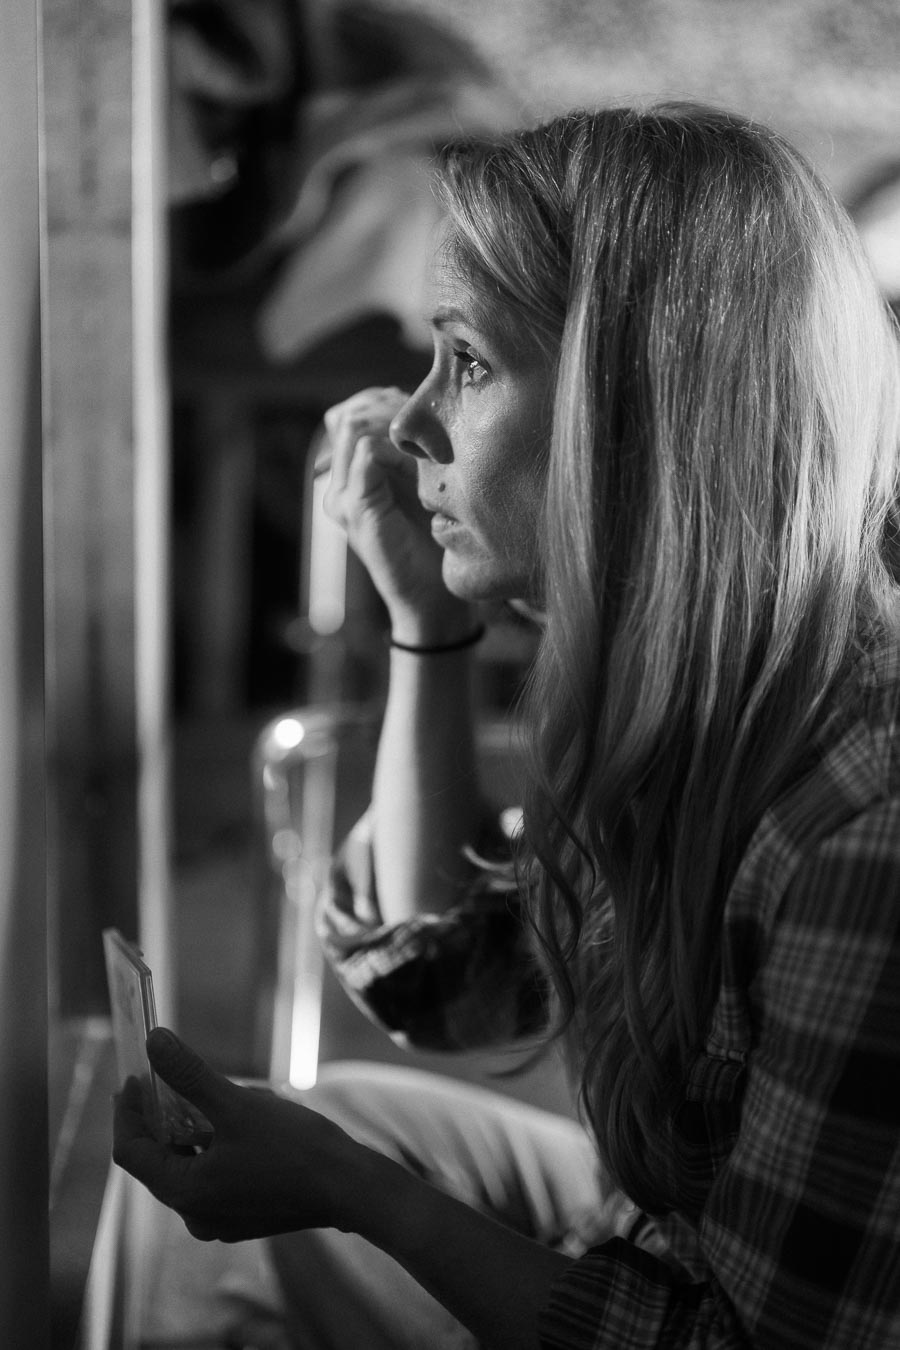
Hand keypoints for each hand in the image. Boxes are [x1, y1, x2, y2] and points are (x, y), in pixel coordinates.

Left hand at [113, 1028, 364, 1241]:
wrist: (351, 1188)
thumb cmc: (294, 1148)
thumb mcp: (237, 1104)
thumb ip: (189, 1074)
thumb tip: (153, 1040)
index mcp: (185, 1194)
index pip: (131, 1152)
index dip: (127, 1111)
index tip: (134, 1075)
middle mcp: (195, 1215)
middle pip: (158, 1159)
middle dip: (160, 1116)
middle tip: (165, 1077)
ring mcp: (220, 1220)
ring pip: (188, 1166)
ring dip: (189, 1128)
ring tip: (210, 1092)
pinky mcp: (243, 1215)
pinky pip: (212, 1176)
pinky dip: (212, 1146)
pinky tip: (239, 1119)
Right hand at [321, 386, 472, 639]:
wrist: (435, 598)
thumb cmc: (438, 541)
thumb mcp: (425, 484)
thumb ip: (412, 452)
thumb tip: (423, 407)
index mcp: (351, 475)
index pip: (351, 412)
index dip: (386, 404)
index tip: (423, 420)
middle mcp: (337, 484)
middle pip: (349, 413)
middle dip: (390, 410)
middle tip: (428, 430)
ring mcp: (340, 498)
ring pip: (353, 425)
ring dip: (395, 426)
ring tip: (426, 449)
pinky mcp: (354, 509)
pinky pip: (366, 453)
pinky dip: (398, 449)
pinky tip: (423, 467)